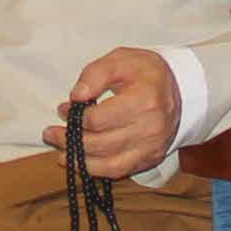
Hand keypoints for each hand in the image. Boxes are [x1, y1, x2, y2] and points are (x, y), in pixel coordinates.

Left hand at [48, 47, 181, 182]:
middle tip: (50, 134)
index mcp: (144, 100)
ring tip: (60, 153)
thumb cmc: (146, 73)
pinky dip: (96, 170)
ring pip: (108, 163)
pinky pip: (119, 171)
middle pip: (100, 143)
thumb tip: (76, 97)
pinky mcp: (150, 158)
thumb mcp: (121, 59)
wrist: (181, 89)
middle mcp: (150, 128)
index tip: (63, 108)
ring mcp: (152, 147)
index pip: (98, 119)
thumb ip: (95, 74)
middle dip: (70, 140)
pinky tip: (80, 164)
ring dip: (79, 160)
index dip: (75, 117)